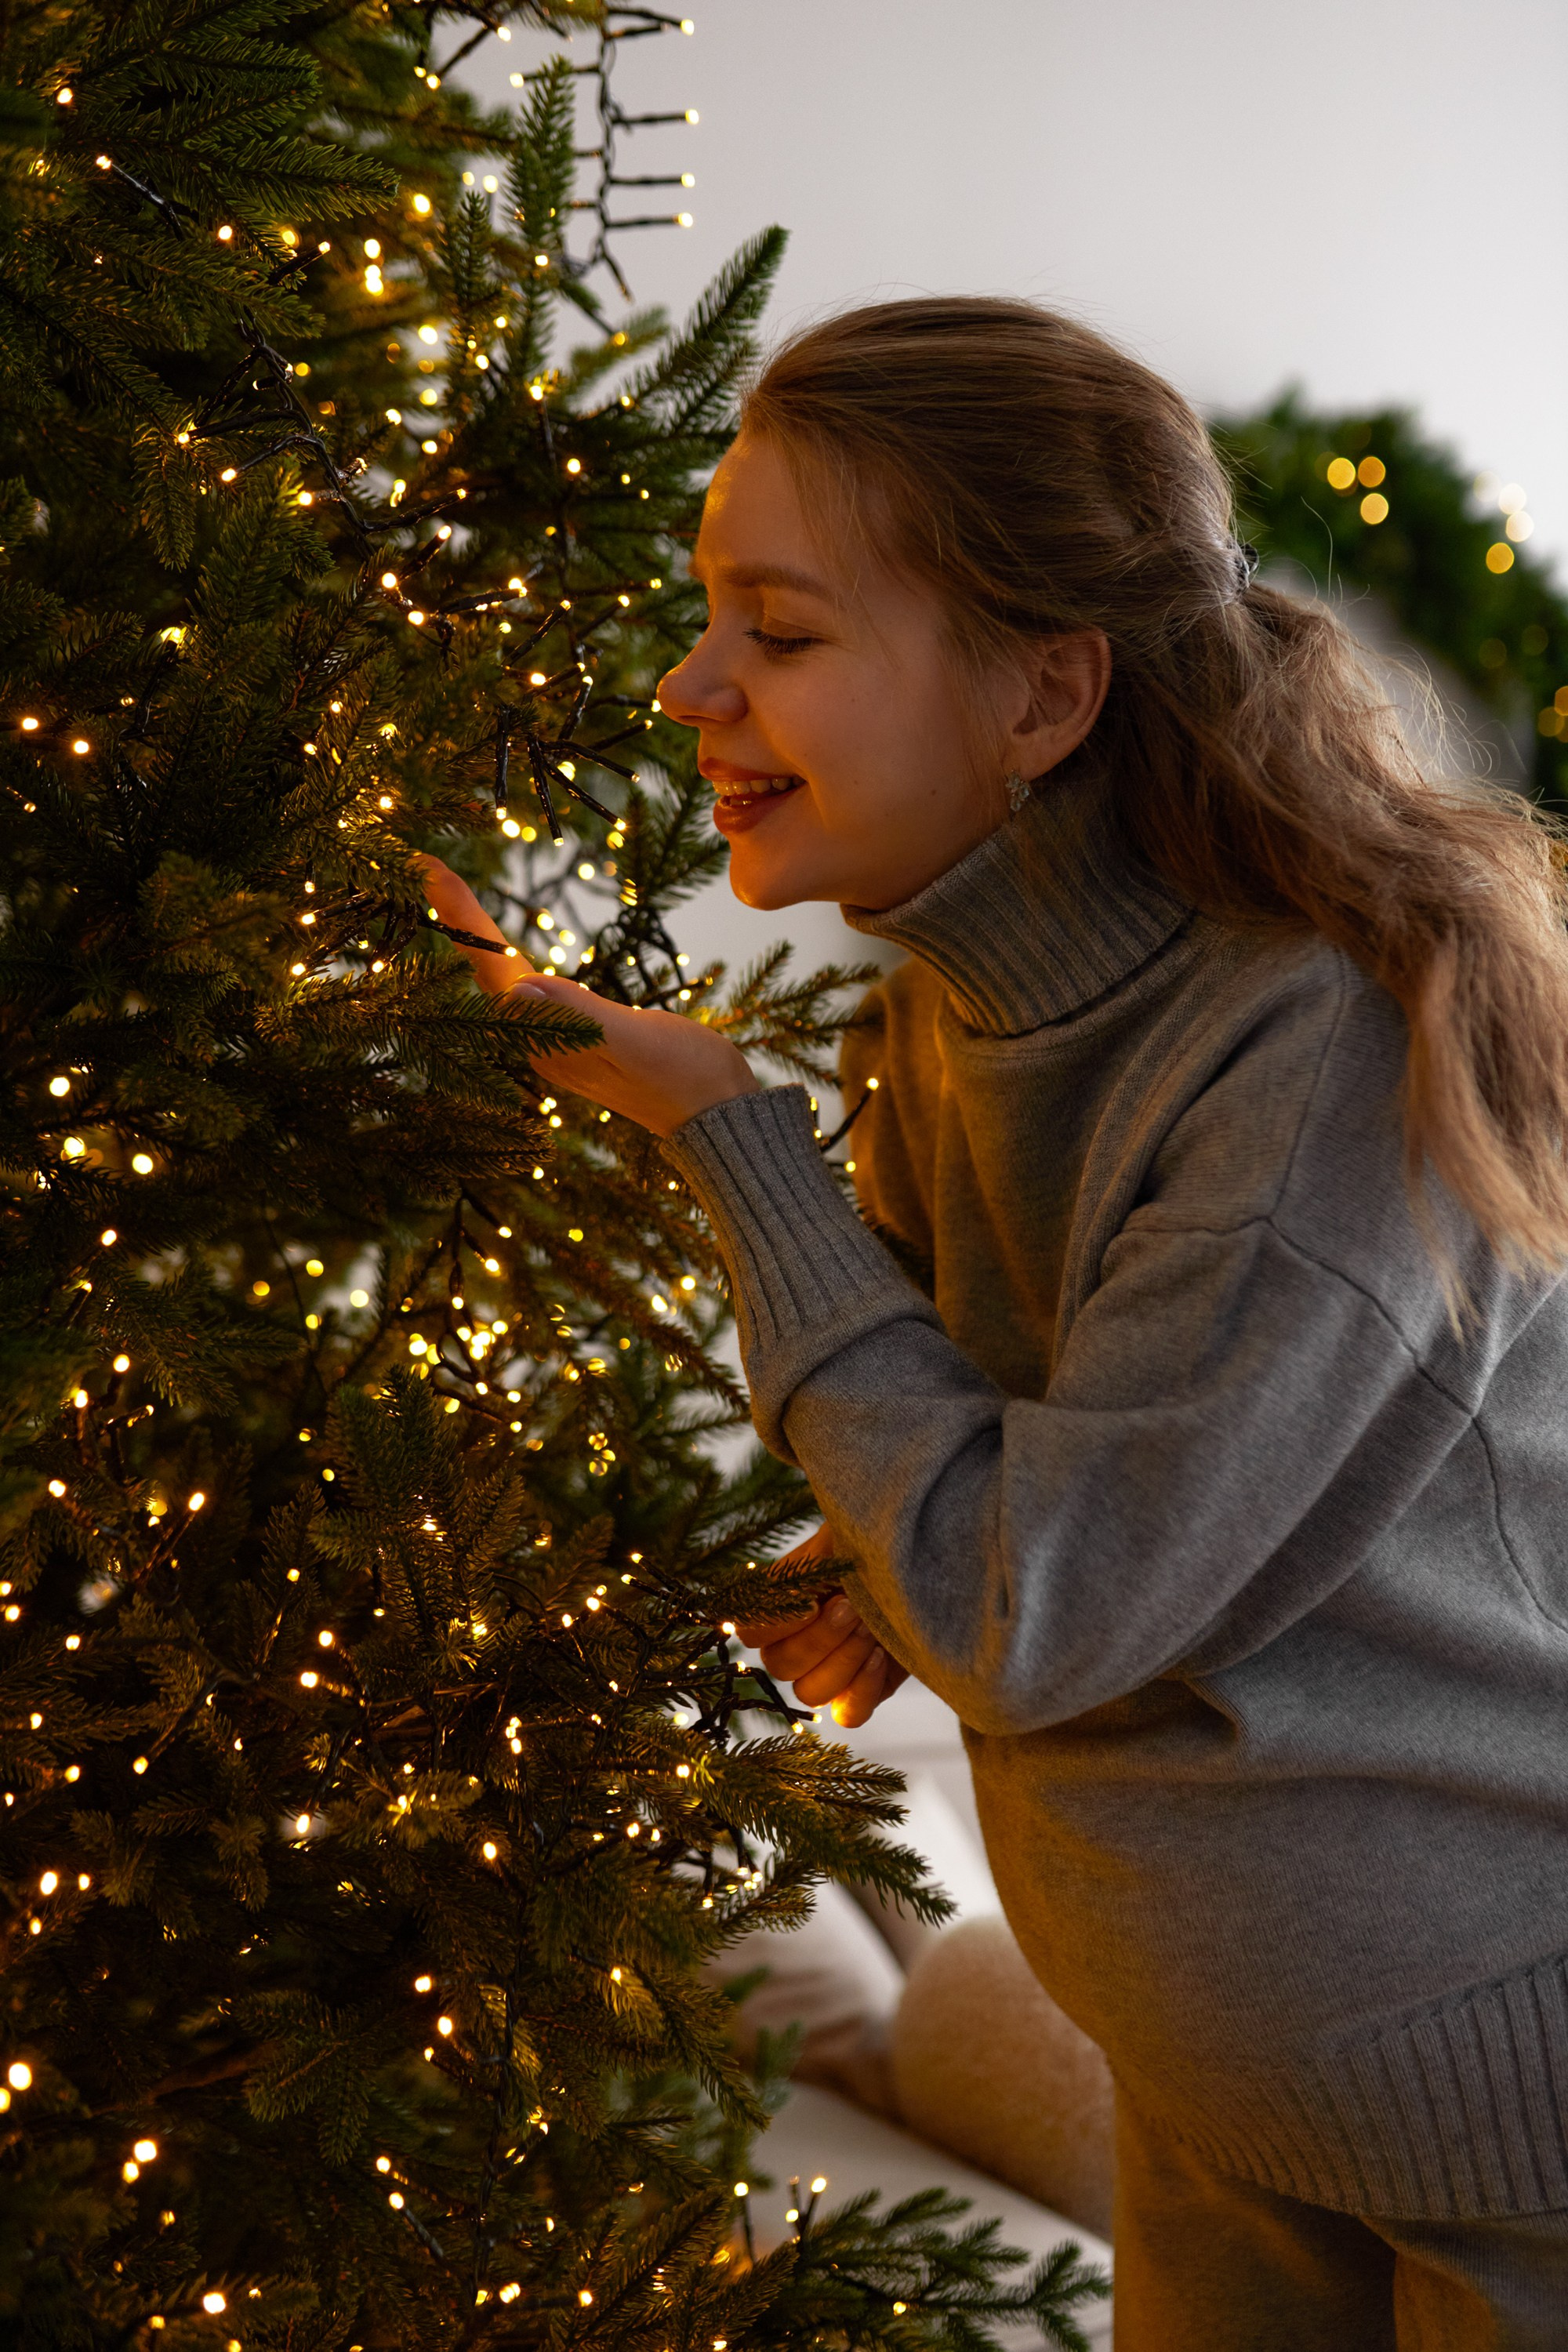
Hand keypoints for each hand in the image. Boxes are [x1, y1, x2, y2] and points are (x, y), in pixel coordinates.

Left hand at [415, 855, 760, 1137]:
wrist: (719, 1116)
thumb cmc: (686, 1078)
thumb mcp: (636, 1042)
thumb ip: (581, 1016)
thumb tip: (524, 988)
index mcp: (550, 1039)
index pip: (494, 970)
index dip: (463, 920)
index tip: (428, 870)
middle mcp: (544, 1042)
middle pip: (489, 972)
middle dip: (458, 920)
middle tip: (423, 865)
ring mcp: (560, 1041)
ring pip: (504, 980)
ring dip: (477, 939)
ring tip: (449, 896)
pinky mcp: (581, 1037)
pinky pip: (529, 990)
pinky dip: (508, 958)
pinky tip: (506, 953)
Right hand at [735, 1524, 909, 1729]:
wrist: (929, 1561)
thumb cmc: (878, 1547)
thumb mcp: (839, 1544)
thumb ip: (805, 1570)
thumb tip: (788, 1599)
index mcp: (783, 1605)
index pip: (749, 1631)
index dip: (772, 1624)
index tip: (810, 1601)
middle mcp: (799, 1643)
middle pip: (780, 1666)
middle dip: (818, 1638)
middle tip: (851, 1607)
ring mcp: (832, 1671)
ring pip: (810, 1693)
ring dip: (842, 1659)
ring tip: (869, 1626)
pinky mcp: (865, 1691)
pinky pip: (850, 1715)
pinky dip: (862, 1688)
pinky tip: (879, 1655)